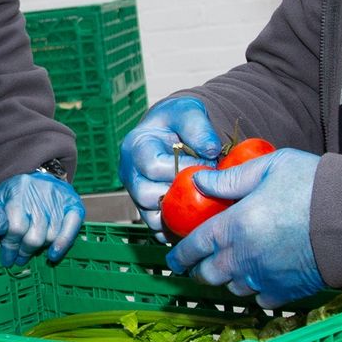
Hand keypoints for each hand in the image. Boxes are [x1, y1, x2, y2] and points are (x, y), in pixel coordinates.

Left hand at [0, 171, 85, 266]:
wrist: (40, 176)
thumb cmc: (16, 195)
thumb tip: (0, 229)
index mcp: (19, 192)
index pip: (15, 228)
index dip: (10, 246)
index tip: (7, 258)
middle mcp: (41, 195)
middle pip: (33, 237)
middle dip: (24, 251)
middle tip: (19, 258)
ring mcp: (60, 201)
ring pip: (50, 237)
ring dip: (39, 248)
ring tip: (31, 249)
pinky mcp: (74, 206)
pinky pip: (71, 228)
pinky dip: (62, 243)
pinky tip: (53, 254)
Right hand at [118, 97, 222, 231]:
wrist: (173, 130)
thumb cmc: (178, 120)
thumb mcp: (188, 112)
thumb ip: (199, 128)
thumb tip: (211, 150)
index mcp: (135, 148)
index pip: (152, 166)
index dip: (182, 169)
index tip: (206, 163)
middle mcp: (130, 174)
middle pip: (146, 196)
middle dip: (179, 194)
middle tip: (204, 186)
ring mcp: (137, 194)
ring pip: (151, 218)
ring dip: (179, 215)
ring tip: (203, 204)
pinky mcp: (148, 210)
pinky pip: (159, 230)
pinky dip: (177, 229)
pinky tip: (196, 219)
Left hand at [166, 149, 323, 306]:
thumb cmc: (312, 187)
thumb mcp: (268, 167)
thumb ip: (230, 178)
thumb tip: (199, 181)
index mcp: (234, 227)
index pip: (194, 246)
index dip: (180, 254)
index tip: (174, 259)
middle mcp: (243, 258)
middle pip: (208, 274)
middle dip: (200, 270)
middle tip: (200, 264)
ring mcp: (264, 278)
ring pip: (233, 288)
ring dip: (228, 279)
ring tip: (233, 268)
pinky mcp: (287, 292)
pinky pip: (261, 299)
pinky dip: (257, 291)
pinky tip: (262, 277)